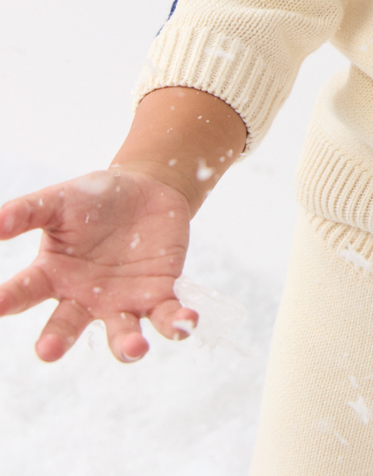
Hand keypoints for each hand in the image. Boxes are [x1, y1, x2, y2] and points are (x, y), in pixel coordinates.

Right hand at [0, 169, 197, 363]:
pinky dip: (177, 323)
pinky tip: (186, 322)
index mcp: (52, 276)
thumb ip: (28, 211)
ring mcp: (121, 301)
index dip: (5, 300)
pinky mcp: (158, 294)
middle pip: (66, 327)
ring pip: (121, 333)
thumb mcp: (59, 200)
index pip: (22, 293)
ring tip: (134, 347)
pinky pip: (166, 315)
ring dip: (127, 345)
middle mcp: (82, 299)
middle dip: (57, 340)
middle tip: (48, 351)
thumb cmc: (94, 199)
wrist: (147, 190)